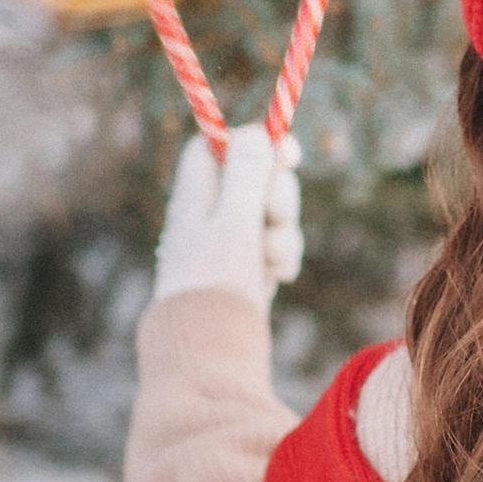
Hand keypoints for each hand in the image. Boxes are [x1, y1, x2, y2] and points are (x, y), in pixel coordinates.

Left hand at [154, 126, 303, 310]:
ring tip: (272, 262)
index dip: (252, 141)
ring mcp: (229, 241)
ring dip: (283, 232)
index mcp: (196, 195)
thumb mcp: (234, 221)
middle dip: (279, 196)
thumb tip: (255, 134)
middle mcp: (210, 213)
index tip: (286, 151)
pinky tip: (277, 278)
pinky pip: (275, 244)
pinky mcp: (247, 266)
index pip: (218, 146)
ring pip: (272, 213)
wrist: (209, 348)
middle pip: (256, 177)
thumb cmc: (216, 282)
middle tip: (274, 218)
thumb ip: (246, 175)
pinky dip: (281, 256)